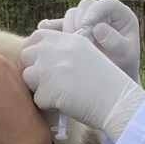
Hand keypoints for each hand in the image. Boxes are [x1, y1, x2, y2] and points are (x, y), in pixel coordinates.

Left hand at [20, 29, 144, 141]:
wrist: (118, 101)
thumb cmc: (104, 82)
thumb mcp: (85, 53)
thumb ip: (61, 49)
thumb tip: (33, 54)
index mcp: (67, 39)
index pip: (35, 37)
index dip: (33, 52)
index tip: (39, 64)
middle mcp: (57, 49)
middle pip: (25, 56)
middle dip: (33, 70)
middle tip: (49, 82)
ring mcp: (51, 68)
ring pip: (28, 77)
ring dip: (40, 88)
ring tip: (61, 93)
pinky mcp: (49, 90)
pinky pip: (37, 99)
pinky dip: (48, 105)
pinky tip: (66, 103)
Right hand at [39, 0, 140, 82]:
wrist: (111, 82)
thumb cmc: (123, 66)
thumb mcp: (124, 55)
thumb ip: (115, 42)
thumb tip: (99, 29)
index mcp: (119, 15)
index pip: (107, 3)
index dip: (96, 9)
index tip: (88, 24)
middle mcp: (102, 14)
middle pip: (85, 6)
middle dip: (80, 21)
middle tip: (81, 39)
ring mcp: (85, 22)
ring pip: (71, 15)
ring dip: (68, 28)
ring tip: (71, 45)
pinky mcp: (72, 30)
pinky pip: (59, 24)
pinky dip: (51, 28)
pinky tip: (43, 30)